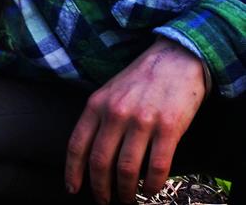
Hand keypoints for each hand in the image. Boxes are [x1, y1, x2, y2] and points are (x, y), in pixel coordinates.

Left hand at [64, 37, 205, 203]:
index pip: (77, 145)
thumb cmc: (139, 79)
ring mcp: (142, 121)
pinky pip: (157, 165)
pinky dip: (152, 183)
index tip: (73, 189)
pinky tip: (151, 189)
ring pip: (127, 168)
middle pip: (100, 161)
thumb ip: (97, 118)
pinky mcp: (168, 127)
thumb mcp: (108, 92)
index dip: (73, 171)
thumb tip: (88, 154)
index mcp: (96, 105)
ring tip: (128, 199)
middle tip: (104, 200)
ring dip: (126, 190)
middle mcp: (115, 113)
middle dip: (100, 188)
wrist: (175, 58)